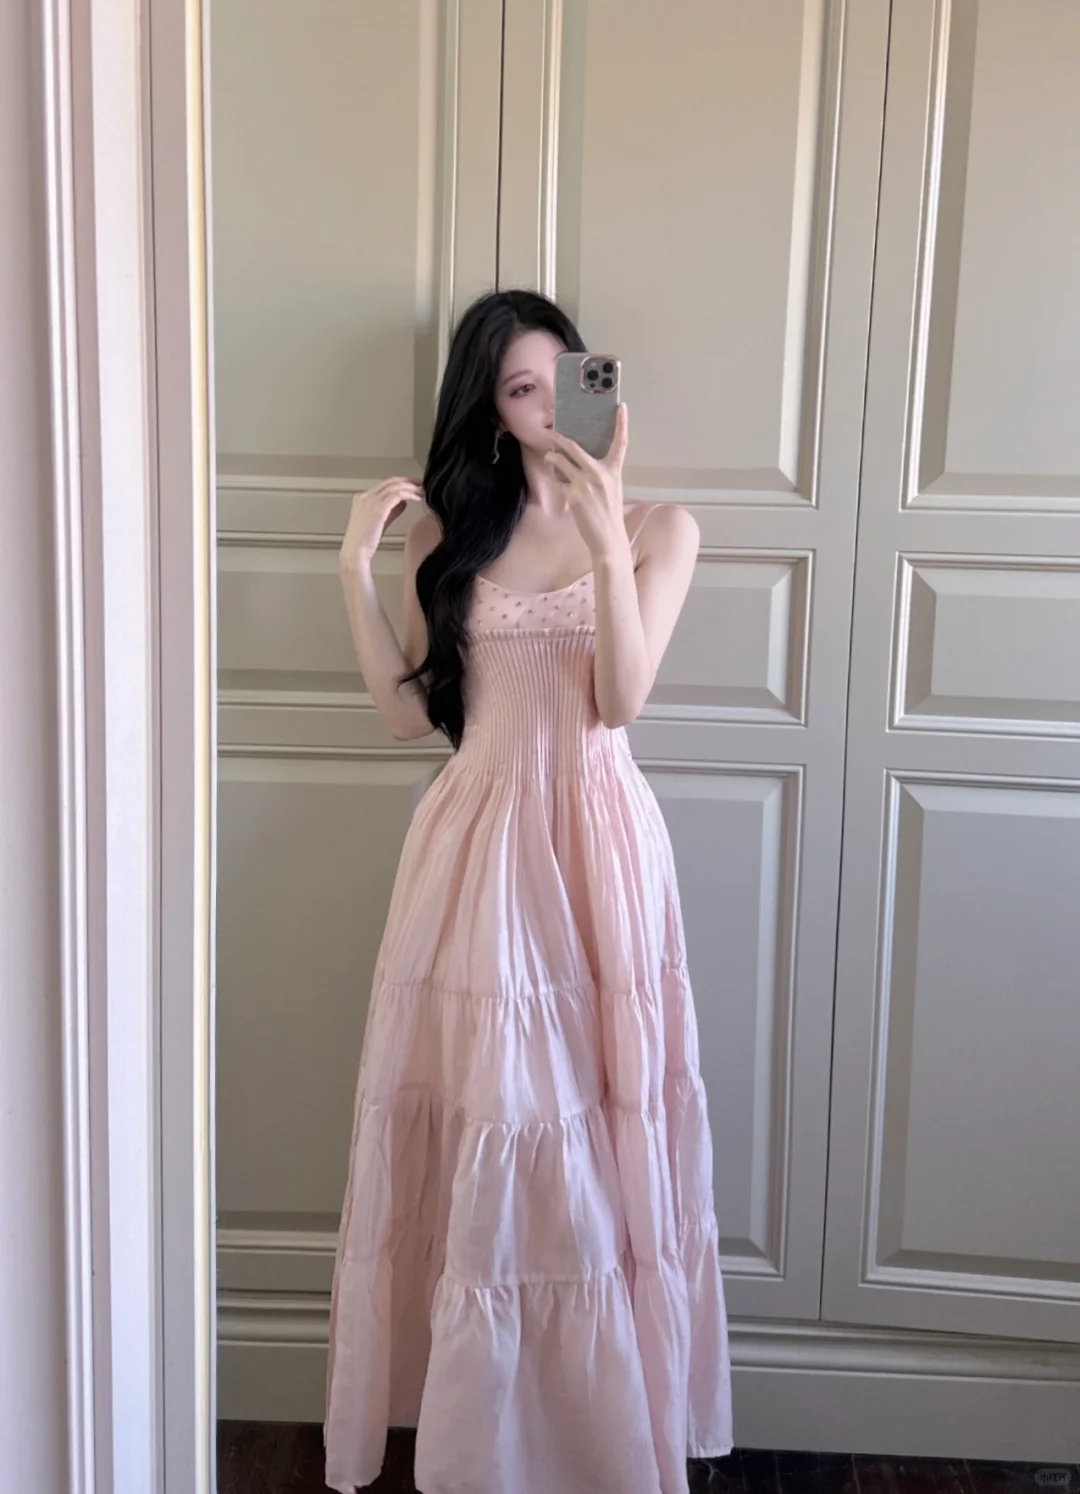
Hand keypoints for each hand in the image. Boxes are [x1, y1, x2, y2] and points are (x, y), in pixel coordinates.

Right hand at [339, 477, 423, 575]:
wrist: (356, 552)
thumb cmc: (365, 542)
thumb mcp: (380, 521)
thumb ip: (391, 510)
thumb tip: (403, 502)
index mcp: (362, 498)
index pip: (384, 484)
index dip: (401, 482)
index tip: (413, 485)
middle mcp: (365, 496)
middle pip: (390, 482)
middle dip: (408, 481)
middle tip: (421, 483)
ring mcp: (371, 501)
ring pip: (395, 487)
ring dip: (411, 487)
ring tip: (422, 491)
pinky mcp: (378, 509)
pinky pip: (397, 495)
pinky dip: (409, 494)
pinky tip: (417, 498)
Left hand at [543, 404, 629, 560]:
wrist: (608, 538)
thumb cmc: (609, 514)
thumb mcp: (612, 488)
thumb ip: (601, 473)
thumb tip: (584, 460)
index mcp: (613, 470)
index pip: (621, 443)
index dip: (622, 424)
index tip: (622, 407)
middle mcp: (600, 473)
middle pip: (575, 447)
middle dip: (559, 438)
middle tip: (551, 432)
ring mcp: (585, 484)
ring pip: (561, 461)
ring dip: (551, 457)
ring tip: (549, 457)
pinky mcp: (573, 495)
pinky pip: (558, 479)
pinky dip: (554, 476)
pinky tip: (555, 476)